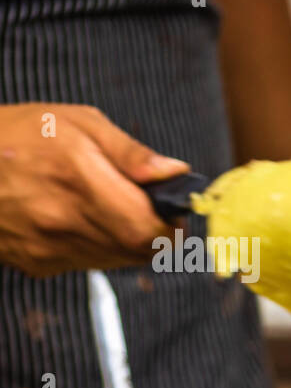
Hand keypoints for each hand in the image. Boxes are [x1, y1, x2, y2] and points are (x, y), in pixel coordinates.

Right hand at [0, 103, 189, 275]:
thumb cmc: (18, 135)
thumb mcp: (78, 123)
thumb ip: (131, 153)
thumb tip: (174, 173)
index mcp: (78, 178)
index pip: (150, 229)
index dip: (171, 224)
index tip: (171, 208)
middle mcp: (63, 220)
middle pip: (140, 250)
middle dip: (156, 233)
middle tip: (147, 208)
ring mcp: (49, 247)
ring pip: (118, 260)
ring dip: (129, 241)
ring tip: (111, 208)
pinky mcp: (37, 263)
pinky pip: (88, 264)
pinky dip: (99, 247)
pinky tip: (81, 220)